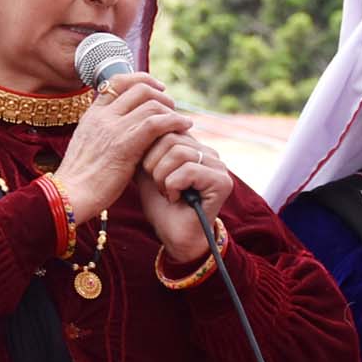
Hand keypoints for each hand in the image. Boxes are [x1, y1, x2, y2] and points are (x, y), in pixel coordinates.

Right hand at [54, 73, 192, 222]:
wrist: (69, 196)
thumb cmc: (80, 180)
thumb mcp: (88, 147)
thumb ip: (104, 133)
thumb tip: (126, 129)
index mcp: (92, 115)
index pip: (117, 81)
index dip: (141, 80)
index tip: (156, 88)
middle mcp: (102, 116)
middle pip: (139, 88)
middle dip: (160, 93)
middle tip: (171, 106)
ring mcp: (113, 129)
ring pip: (151, 103)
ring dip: (171, 109)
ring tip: (180, 121)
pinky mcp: (125, 145)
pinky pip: (156, 123)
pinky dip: (174, 122)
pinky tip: (184, 127)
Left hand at [135, 128, 232, 264]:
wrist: (174, 236)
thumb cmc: (161, 205)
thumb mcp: (147, 170)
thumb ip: (147, 147)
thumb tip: (138, 124)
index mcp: (193, 146)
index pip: (166, 127)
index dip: (149, 150)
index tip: (149, 173)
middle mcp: (208, 152)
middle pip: (171, 138)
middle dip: (154, 164)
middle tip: (159, 186)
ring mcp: (218, 166)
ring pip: (179, 152)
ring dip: (162, 177)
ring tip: (167, 192)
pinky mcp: (222, 181)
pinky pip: (188, 170)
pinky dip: (173, 186)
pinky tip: (175, 199)